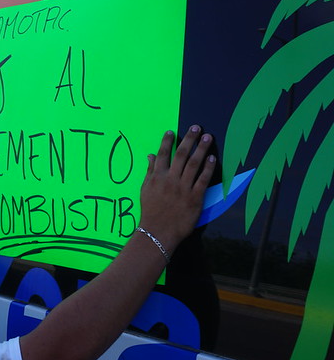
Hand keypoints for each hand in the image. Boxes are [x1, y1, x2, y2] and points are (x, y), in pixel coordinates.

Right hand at [139, 125, 214, 250]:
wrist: (157, 232)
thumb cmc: (150, 211)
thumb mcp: (145, 190)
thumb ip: (149, 172)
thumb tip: (150, 156)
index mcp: (157, 177)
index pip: (163, 154)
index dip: (167, 141)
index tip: (172, 131)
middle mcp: (170, 179)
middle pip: (181, 155)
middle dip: (189, 139)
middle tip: (196, 127)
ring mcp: (183, 188)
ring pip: (194, 164)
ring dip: (201, 149)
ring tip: (208, 137)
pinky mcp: (195, 197)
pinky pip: (203, 179)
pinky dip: (208, 167)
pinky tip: (212, 158)